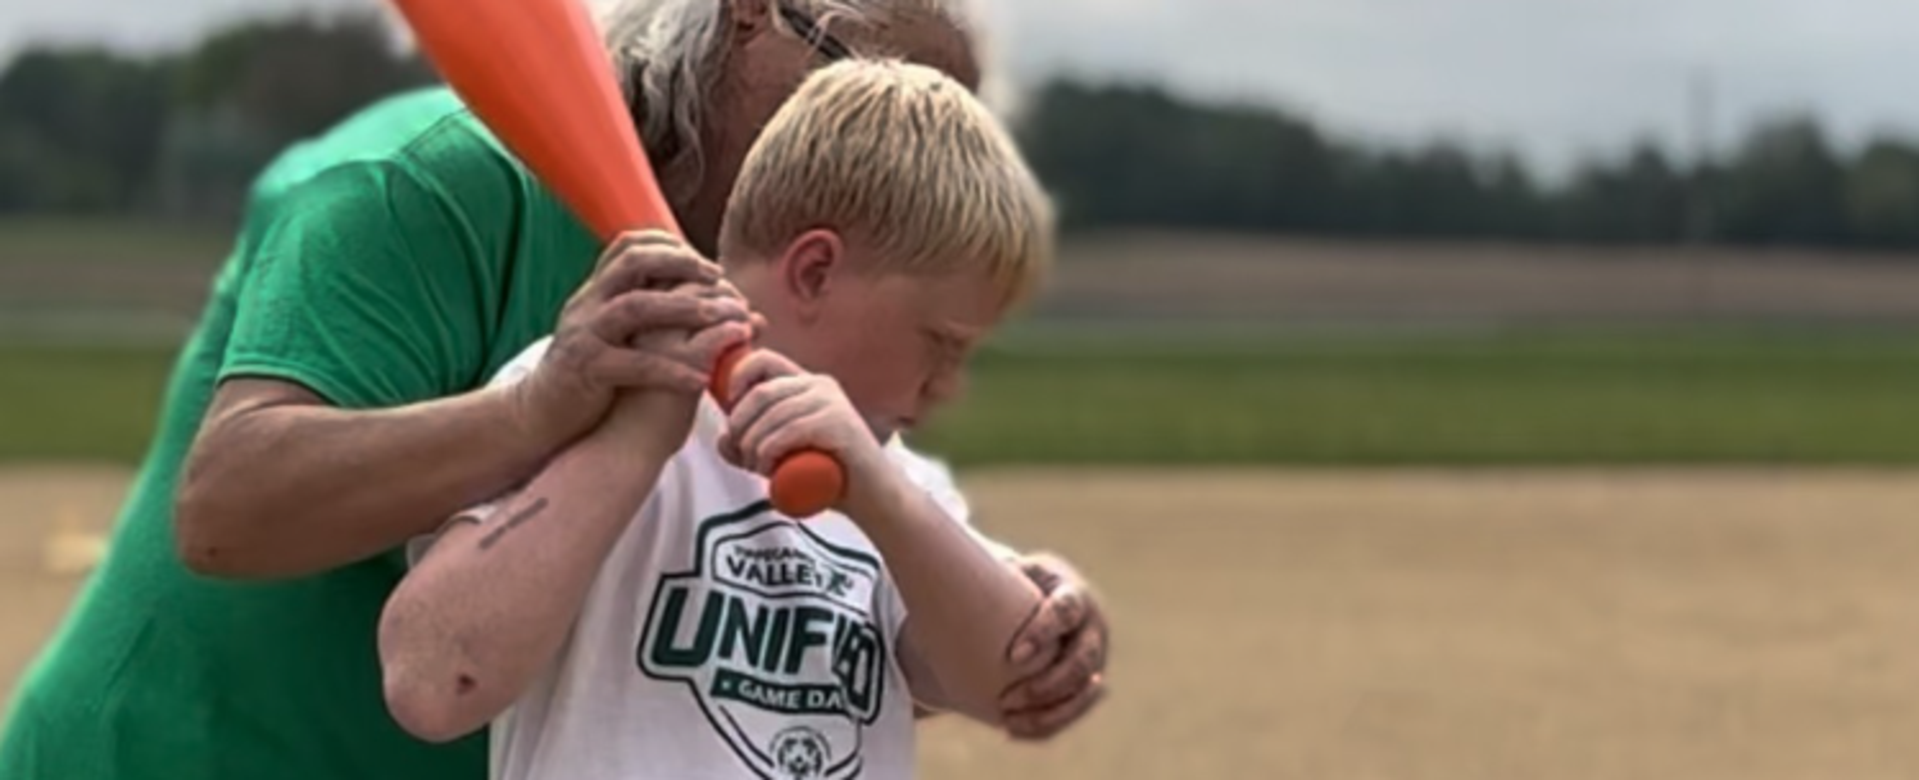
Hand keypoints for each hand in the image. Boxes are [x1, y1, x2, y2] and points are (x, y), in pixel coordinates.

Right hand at [521, 231, 754, 438]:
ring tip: (721, 319)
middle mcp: (587, 304)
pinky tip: (701, 379)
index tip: (707, 262)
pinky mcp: (588, 370)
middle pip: (633, 264)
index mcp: (595, 291)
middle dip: (681, 265)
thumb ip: (641, 308)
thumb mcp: (609, 331)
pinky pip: (634, 364)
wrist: (541, 414)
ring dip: (683, 308)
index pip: (628, 246)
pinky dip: (671, 371)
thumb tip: (695, 292)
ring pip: (634, 307)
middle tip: (719, 278)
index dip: (669, 245)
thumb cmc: (591, 373)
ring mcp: (585, 335)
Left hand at [715, 349, 890, 507]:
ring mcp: (831, 402)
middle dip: (739, 424)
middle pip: (761, 391)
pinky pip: (789, 430)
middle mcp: (820, 385)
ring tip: (756, 467)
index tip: (729, 413)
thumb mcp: (781, 457)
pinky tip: (767, 469)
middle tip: (740, 452)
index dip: (736, 379)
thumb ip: (750, 448)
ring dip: (752, 444)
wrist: (873, 498)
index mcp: (807, 383)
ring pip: (771, 414)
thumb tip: (721, 440)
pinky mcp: (838, 424)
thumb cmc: (828, 476)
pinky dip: (768, 451)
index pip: (762, 359)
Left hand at [997, 552, 1108, 739]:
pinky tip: (1011, 730)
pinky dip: (1044, 726)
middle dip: (1047, 685)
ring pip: (1083, 695)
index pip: (1065, 612)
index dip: (1043, 633)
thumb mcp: (1005, 571)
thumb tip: (937, 569)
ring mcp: (1094, 660)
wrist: (1036, 599)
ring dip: (1047, 713)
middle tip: (1007, 700)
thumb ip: (986, 573)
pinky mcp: (1086, 685)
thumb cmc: (1013, 584)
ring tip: (1007, 720)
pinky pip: (1071, 712)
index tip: (1014, 656)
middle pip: (1082, 662)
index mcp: (1073, 594)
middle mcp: (1092, 628)